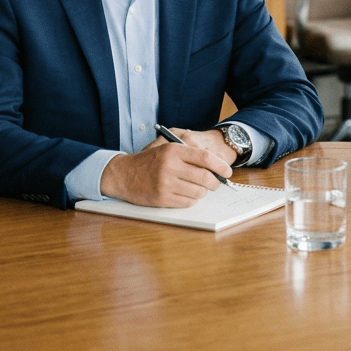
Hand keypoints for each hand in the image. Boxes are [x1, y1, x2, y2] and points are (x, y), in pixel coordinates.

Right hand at [100, 132, 232, 206]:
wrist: (123, 174)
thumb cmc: (149, 161)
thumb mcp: (166, 148)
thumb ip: (189, 152)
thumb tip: (215, 164)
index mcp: (173, 150)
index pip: (205, 157)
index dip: (220, 165)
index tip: (227, 171)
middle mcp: (170, 166)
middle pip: (205, 177)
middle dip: (215, 182)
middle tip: (215, 183)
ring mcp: (165, 184)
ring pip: (198, 192)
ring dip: (202, 192)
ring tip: (197, 188)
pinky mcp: (161, 199)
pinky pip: (187, 202)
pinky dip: (191, 199)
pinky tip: (186, 194)